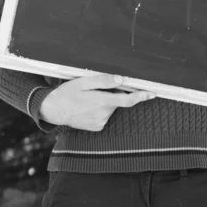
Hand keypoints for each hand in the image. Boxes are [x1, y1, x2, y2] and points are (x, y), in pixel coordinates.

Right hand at [39, 73, 155, 131]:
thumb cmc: (68, 92)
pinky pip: (105, 114)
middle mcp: (103, 114)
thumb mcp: (84, 81)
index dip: (141, 96)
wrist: (53, 110)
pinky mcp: (97, 127)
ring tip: (88, 97)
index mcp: (102, 101)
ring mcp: (100, 122)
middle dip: (113, 93)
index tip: (152, 93)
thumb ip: (104, 81)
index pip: (127, 100)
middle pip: (118, 101)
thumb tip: (122, 80)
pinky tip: (88, 106)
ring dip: (105, 100)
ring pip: (111, 107)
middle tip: (96, 88)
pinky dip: (100, 108)